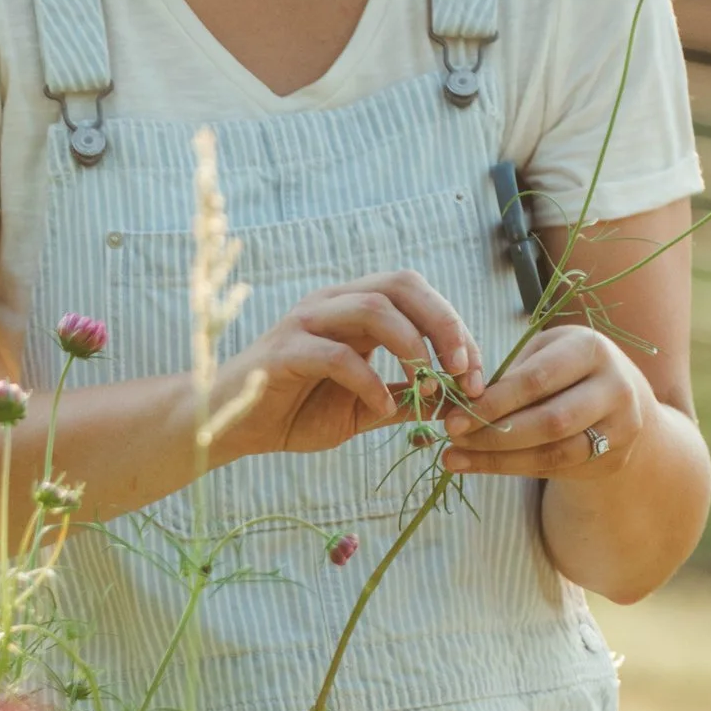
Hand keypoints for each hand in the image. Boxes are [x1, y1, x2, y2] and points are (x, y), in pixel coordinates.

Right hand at [205, 272, 483, 462]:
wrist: (233, 426)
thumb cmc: (296, 410)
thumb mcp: (366, 407)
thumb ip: (405, 397)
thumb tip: (453, 398)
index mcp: (354, 309)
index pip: (417, 295)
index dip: (456, 328)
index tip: (477, 374)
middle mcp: (333, 303)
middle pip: (401, 284)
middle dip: (443, 323)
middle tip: (464, 369)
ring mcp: (306, 322)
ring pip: (372, 308)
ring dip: (413, 345)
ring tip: (429, 385)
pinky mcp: (283, 351)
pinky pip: (336, 355)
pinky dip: (369, 381)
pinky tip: (382, 408)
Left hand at [439, 321, 652, 477]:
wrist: (617, 394)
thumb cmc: (563, 367)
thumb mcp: (540, 354)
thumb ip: (503, 377)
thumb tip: (448, 406)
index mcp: (591, 349)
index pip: (537, 380)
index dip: (493, 403)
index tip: (452, 418)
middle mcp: (615, 388)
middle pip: (551, 421)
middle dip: (494, 434)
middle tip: (453, 440)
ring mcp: (620, 427)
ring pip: (555, 452)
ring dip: (499, 459)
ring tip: (456, 459)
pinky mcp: (613, 458)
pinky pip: (558, 469)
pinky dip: (515, 469)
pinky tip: (482, 465)